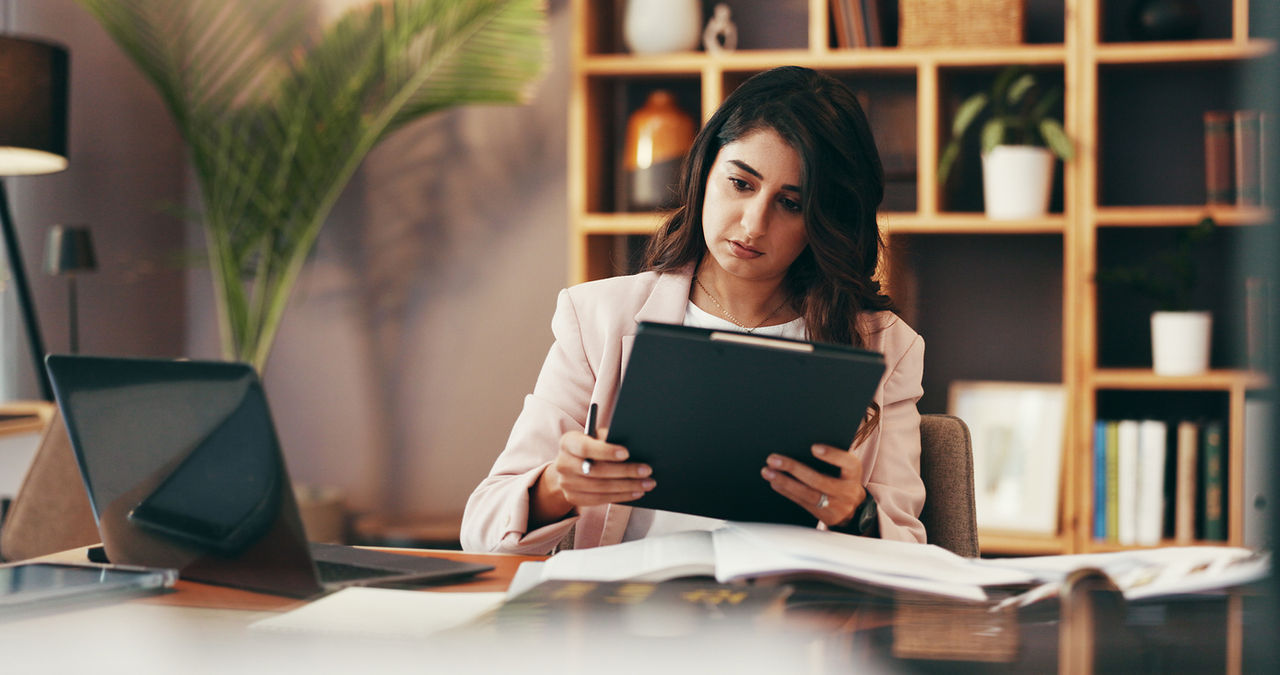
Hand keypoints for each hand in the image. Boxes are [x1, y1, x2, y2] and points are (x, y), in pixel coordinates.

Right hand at [531, 428, 655, 525]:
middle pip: (596, 470)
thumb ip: (607, 438)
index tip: (627, 453)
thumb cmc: (590, 447)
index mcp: (568, 443)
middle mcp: (563, 464)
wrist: (570, 467)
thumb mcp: (594, 437)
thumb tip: (634, 444)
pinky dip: (621, 496)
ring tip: (647, 483)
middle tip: (646, 470)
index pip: (586, 448)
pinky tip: (637, 492)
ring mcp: (566, 483)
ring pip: (601, 488)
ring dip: (628, 486)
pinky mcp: (573, 498)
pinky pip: (601, 499)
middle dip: (625, 471)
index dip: (606, 451)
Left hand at [760, 444, 864, 527]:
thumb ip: (832, 458)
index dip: (832, 455)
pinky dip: (787, 492)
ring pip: (808, 494)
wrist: (856, 510)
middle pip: (819, 480)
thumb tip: (799, 443)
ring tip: (768, 471)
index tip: (814, 447)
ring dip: (785, 482)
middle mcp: (847, 490)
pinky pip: (803, 503)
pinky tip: (775, 483)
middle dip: (794, 468)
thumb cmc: (845, 479)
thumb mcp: (846, 468)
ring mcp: (836, 505)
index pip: (847, 463)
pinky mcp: (824, 516)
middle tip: (773, 459)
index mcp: (853, 473)